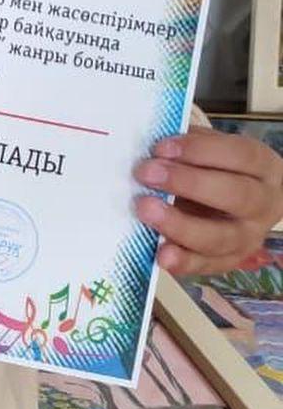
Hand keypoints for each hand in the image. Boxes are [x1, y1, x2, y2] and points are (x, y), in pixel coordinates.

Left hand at [134, 129, 282, 274]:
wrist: (244, 201)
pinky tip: (160, 255)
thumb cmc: (218, 166)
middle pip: (235, 196)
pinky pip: (208, 265)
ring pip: (221, 237)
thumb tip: (152, 145)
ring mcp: (250, 237)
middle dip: (188, 183)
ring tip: (145, 210)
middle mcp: (263, 204)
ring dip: (180, 225)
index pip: (239, 155)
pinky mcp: (231, 261)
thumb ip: (189, 144)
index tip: (160, 147)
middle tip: (146, 174)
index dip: (199, 150)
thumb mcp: (211, 146)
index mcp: (263, 166)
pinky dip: (184, 261)